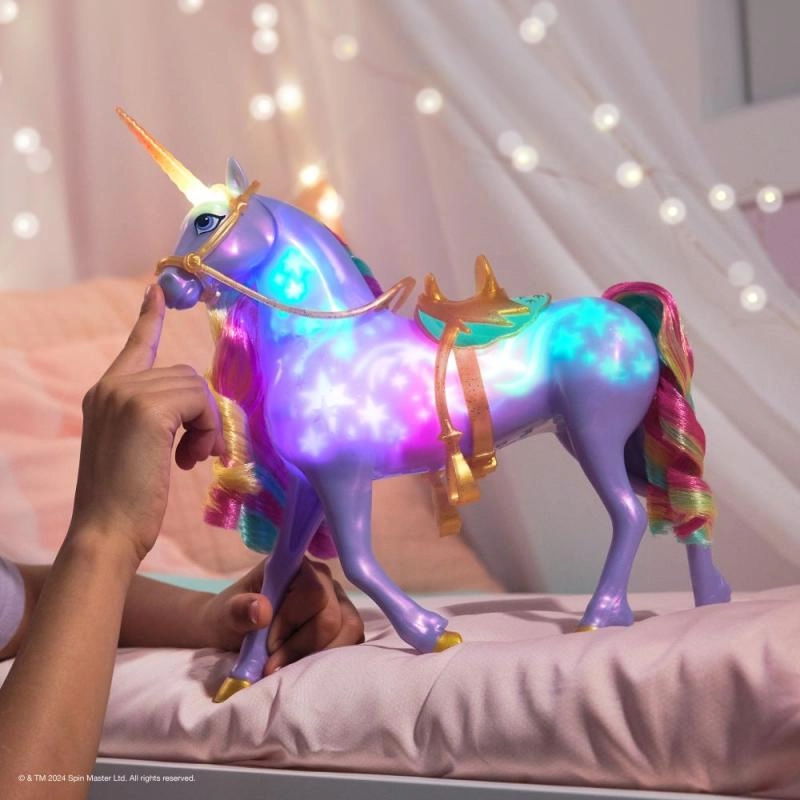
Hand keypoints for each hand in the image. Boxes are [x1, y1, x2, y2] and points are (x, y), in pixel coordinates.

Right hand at [70, 285, 224, 562]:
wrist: (106, 532)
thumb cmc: (126, 501)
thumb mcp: (138, 448)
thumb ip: (157, 419)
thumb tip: (197, 406)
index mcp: (105, 393)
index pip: (136, 345)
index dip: (150, 318)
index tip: (157, 290)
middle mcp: (112, 385)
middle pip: (185, 375)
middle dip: (203, 413)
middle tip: (199, 453)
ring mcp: (126, 393)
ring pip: (197, 387)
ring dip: (207, 424)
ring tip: (192, 458)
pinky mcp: (146, 408)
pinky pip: (201, 401)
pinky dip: (208, 428)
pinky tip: (191, 458)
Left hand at [201, 557, 363, 673]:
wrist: (232, 632)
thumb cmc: (229, 619)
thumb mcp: (223, 616)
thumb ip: (238, 610)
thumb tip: (262, 609)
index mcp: (295, 566)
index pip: (314, 591)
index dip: (293, 622)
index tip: (267, 643)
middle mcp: (323, 579)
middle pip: (332, 616)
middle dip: (301, 645)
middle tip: (272, 663)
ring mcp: (337, 600)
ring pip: (349, 628)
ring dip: (318, 655)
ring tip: (287, 666)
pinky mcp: (343, 622)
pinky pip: (352, 640)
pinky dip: (330, 659)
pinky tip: (303, 665)